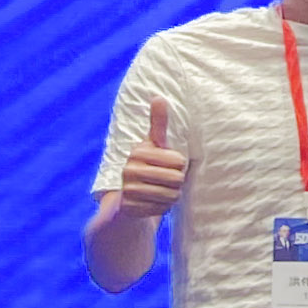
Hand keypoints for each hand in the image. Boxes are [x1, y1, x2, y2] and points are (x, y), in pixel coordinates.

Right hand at [116, 97, 187, 218]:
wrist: (127, 201)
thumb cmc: (149, 167)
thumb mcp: (154, 145)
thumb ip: (158, 123)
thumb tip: (158, 97)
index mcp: (138, 151)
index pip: (179, 161)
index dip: (180, 167)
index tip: (168, 166)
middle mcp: (128, 169)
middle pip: (177, 179)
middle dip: (177, 183)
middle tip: (165, 182)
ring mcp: (127, 189)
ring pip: (171, 196)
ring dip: (171, 197)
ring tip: (160, 192)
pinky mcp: (129, 207)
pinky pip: (161, 210)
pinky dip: (162, 209)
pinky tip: (152, 204)